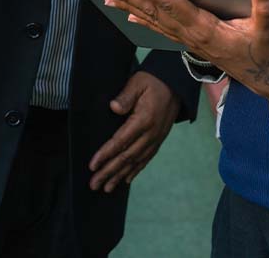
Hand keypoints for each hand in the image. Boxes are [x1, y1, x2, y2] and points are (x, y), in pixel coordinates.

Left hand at [88, 71, 178, 192]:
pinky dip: (135, 170)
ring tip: (107, 188)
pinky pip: (146, 158)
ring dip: (120, 175)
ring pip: (136, 161)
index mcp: (144, 120)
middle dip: (109, 172)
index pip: (120, 141)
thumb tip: (114, 107)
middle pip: (126, 157)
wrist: (176, 83)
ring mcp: (156, 138)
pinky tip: (126, 180)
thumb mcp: (138, 82)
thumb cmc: (153, 81)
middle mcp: (151, 133)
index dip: (105, 155)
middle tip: (94, 184)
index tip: (92, 166)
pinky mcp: (159, 139)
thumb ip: (126, 96)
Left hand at [99, 0, 268, 102]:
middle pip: (156, 12)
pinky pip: (160, 29)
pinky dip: (143, 19)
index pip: (175, 7)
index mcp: (208, 30)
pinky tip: (128, 13)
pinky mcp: (189, 42)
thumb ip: (265, 8)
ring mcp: (188, 40)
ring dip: (130, 6)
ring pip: (154, 20)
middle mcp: (192, 35)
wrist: (263, 78)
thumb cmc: (265, 51)